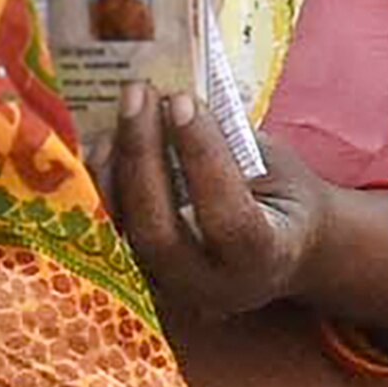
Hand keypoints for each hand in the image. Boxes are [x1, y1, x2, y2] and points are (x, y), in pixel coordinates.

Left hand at [97, 89, 334, 324]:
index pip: (227, 216)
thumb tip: (176, 98)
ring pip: (120, 237)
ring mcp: (169, 292)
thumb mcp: (279, 168)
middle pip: (158, 232)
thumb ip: (233, 143)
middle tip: (139, 94)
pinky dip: (101, 185)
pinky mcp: (139, 281)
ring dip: (111, 168)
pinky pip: (106, 233)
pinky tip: (105, 141)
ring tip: (118, 112)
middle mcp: (212, 287)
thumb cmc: (286, 201)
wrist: (286, 253)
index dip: (202, 158)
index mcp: (265, 259)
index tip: (183, 101)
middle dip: (142, 155)